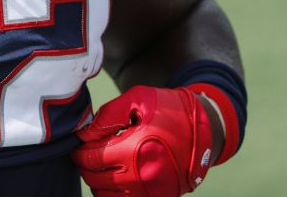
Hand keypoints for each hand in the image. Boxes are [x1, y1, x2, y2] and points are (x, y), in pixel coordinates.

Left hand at [71, 86, 213, 196]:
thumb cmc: (171, 110)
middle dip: (85, 165)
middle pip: (96, 180)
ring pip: (106, 196)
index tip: (79, 143)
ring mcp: (151, 192)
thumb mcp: (139, 100)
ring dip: (97, 182)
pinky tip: (115, 177)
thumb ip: (107, 116)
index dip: (79, 151)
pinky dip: (113, 194)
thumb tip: (83, 135)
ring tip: (100, 165)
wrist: (207, 129)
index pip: (92, 158)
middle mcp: (142, 177)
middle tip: (86, 153)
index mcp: (135, 150)